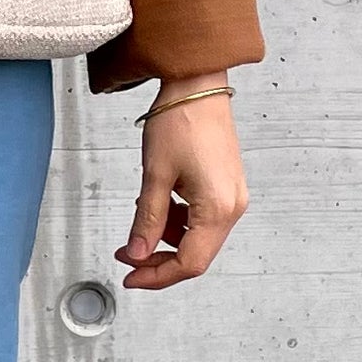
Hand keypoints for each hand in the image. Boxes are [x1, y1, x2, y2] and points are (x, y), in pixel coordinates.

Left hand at [118, 75, 246, 290]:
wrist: (197, 85)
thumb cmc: (180, 120)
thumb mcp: (155, 175)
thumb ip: (147, 220)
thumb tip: (137, 254)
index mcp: (218, 208)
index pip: (189, 262)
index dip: (158, 276)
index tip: (131, 277)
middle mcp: (232, 207)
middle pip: (196, 255)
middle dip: (160, 260)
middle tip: (128, 256)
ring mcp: (232, 197)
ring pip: (198, 238)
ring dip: (167, 239)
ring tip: (140, 221)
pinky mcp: (226, 188)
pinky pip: (202, 219)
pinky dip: (177, 221)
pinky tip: (158, 205)